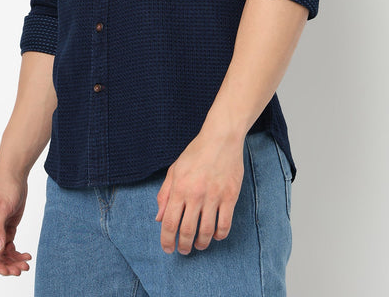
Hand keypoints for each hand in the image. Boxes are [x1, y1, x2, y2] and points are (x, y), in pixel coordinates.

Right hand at [0, 177, 31, 275]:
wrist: (15, 175)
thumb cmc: (5, 187)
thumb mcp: (1, 208)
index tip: (4, 271)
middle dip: (4, 265)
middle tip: (19, 270)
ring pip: (1, 254)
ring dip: (12, 261)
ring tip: (25, 265)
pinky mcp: (6, 229)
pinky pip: (9, 247)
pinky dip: (16, 253)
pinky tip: (26, 256)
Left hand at [155, 130, 243, 254]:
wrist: (221, 138)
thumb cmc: (196, 152)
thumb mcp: (175, 169)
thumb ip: (165, 194)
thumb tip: (158, 218)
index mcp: (179, 188)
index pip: (169, 223)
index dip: (166, 240)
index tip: (168, 249)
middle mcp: (195, 195)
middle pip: (187, 231)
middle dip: (183, 246)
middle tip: (184, 250)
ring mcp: (214, 197)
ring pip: (206, 232)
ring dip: (201, 244)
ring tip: (199, 245)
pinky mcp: (230, 197)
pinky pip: (224, 225)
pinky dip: (219, 236)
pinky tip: (216, 236)